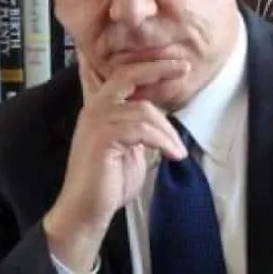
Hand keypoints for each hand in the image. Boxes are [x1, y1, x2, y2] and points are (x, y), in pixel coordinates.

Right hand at [43, 54, 189, 271]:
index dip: (150, 65)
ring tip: (179, 151)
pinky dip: (162, 141)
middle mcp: (95, 108)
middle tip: (185, 68)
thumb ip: (141, 128)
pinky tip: (172, 155)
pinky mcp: (103, 137)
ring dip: (167, 131)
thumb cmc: (110, 182)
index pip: (124, 76)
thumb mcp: (132, 148)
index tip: (177, 62)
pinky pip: (141, 129)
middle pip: (129, 76)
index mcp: (101, 108)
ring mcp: (97, 121)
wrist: (87, 211)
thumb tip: (161, 116)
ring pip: (143, 111)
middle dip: (159, 69)